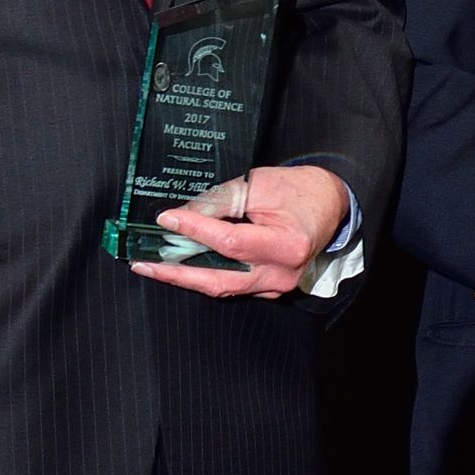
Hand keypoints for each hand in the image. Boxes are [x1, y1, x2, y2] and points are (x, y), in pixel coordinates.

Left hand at [130, 164, 350, 299]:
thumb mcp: (261, 185)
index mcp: (286, 245)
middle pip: (219, 279)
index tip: (167, 219)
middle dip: (177, 273)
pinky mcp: (271, 289)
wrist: (330, 204)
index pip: (230, 243)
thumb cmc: (299, 190)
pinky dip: (206, 278)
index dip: (195, 231)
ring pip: (222, 288)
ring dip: (186, 279)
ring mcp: (278, 286)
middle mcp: (282, 273)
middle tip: (144, 263)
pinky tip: (183, 269)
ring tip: (154, 267)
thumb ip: (222, 201)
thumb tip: (183, 215)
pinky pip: (233, 287)